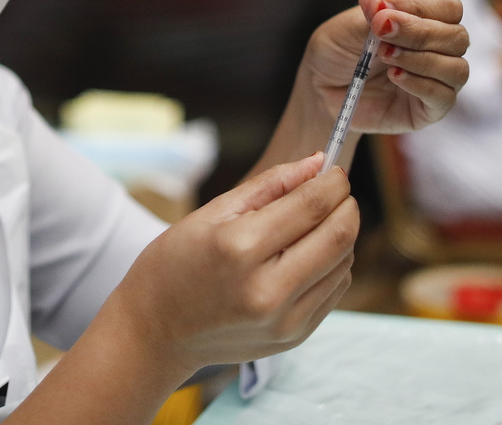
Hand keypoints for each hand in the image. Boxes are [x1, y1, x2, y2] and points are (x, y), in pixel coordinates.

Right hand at [106, 155, 356, 375]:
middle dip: (346, 205)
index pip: (311, 205)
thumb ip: (269, 185)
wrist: (156, 332)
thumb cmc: (174, 265)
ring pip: (343, 263)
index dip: (333, 182)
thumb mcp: (210, 213)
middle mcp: (268, 289)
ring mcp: (284, 320)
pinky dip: (331, 265)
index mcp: (240, 248)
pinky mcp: (294, 337)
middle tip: (336, 191)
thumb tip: (316, 163)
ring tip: (314, 223)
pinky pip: (334, 290)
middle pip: (339, 236)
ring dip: (340, 235)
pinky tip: (306, 255)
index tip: (335, 171)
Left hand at [307, 0, 468, 134]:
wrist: (320, 90)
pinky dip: (421, 84)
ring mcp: (438, 78)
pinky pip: (444, 96)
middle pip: (456, 36)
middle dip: (419, 33)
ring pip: (456, 68)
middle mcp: (438, 46)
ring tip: (384, 56)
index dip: (418, 6)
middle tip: (382, 33)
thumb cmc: (337, 52)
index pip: (447, 6)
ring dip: (420, 60)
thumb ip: (368, 12)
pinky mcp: (431, 108)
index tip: (382, 9)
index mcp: (423, 15)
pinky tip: (394, 76)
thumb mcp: (345, 28)